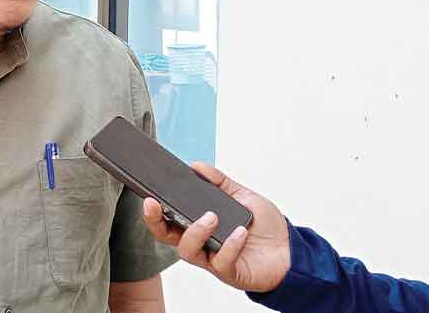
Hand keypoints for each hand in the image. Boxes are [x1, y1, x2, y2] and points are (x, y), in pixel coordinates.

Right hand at [142, 162, 291, 292]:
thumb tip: (197, 166)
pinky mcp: (229, 272)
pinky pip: (221, 261)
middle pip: (165, 236)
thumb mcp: (242, 196)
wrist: (291, 251)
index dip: (153, 211)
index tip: (148, 196)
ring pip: (187, 250)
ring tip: (212, 216)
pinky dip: (230, 245)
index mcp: (197, 225)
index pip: (167, 219)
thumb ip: (220, 182)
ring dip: (196, 231)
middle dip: (155, 221)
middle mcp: (200, 243)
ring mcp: (212, 259)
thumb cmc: (264, 226)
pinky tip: (240, 232)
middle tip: (155, 204)